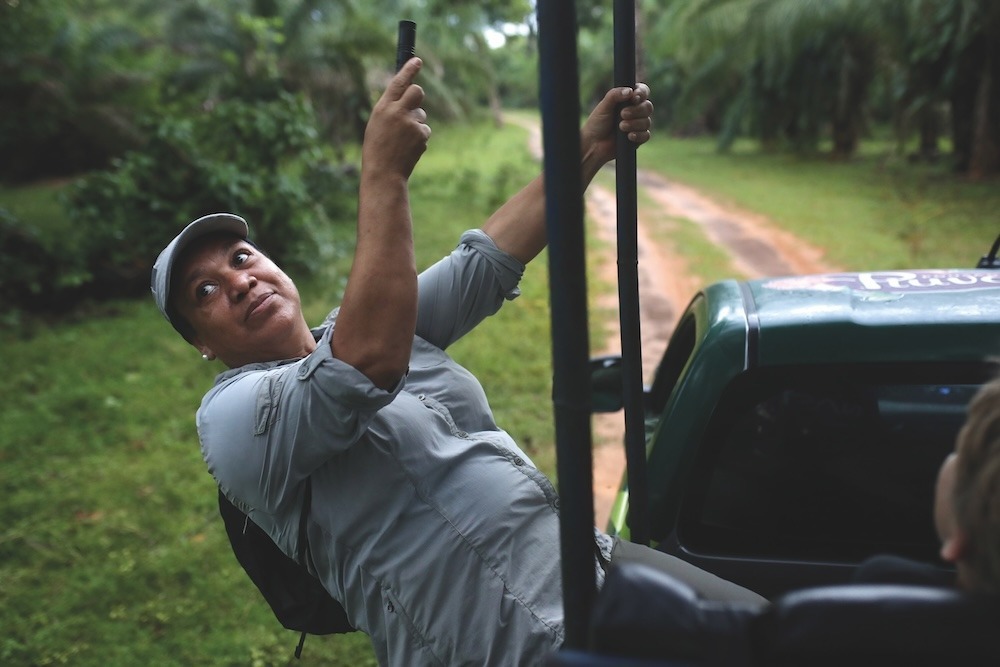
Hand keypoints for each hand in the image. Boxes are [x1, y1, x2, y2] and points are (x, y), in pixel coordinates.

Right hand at [362, 58, 431, 179]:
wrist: (384, 173)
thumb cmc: (377, 148)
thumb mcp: (377, 124)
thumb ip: (391, 109)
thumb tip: (408, 96)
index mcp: (382, 108)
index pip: (398, 82)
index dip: (409, 69)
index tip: (417, 60)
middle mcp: (397, 112)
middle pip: (417, 92)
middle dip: (417, 95)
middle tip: (412, 106)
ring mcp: (411, 124)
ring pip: (421, 114)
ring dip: (416, 122)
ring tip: (402, 139)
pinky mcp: (421, 135)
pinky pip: (424, 130)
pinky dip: (419, 137)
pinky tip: (408, 148)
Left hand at [581, 83, 652, 168]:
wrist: (592, 144)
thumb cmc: (597, 123)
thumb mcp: (604, 106)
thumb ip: (615, 95)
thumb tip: (630, 91)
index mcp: (628, 100)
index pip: (643, 92)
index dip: (642, 93)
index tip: (634, 98)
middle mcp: (635, 111)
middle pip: (648, 106)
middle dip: (636, 110)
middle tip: (622, 114)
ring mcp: (637, 125)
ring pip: (647, 121)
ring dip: (635, 123)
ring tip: (621, 127)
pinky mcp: (638, 139)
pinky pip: (646, 135)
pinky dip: (638, 135)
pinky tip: (629, 136)